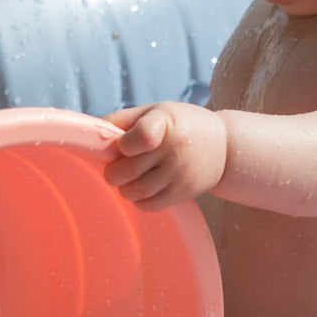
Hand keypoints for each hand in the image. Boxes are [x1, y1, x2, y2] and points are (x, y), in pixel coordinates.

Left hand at [103, 102, 227, 208]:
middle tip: (113, 169)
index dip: (123, 145)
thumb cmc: (181, 124)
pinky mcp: (183, 193)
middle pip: (129, 170)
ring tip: (127, 180)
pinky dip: (138, 201)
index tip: (122, 145)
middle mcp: (175, 148)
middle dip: (112, 172)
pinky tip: (141, 190)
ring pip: (136, 191)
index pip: (142, 137)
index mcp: (165, 122)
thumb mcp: (156, 111)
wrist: (224, 146)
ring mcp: (180, 173)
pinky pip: (150, 205)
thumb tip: (92, 134)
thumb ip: (124, 119)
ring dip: (123, 188)